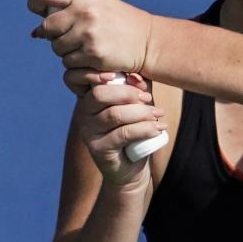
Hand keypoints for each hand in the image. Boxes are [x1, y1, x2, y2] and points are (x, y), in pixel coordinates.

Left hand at [28, 0, 152, 75]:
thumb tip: (36, 29)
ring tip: (85, 45)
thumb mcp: (97, 2)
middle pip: (46, 26)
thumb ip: (69, 7)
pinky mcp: (92, 54)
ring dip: (66, 50)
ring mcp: (88, 34)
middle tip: (69, 34)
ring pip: (56, 47)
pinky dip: (77, 62)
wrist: (148, 41)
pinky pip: (68, 62)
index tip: (37, 10)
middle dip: (53, 33)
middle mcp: (84, 11)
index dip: (35, 3)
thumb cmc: (119, 21)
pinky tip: (92, 56)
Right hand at [74, 72, 165, 187]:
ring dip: (141, 112)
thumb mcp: (137, 105)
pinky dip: (144, 128)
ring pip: (115, 114)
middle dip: (128, 93)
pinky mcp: (98, 149)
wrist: (131, 167)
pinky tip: (158, 128)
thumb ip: (137, 88)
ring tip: (158, 115)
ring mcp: (89, 133)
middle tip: (149, 99)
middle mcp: (84, 114)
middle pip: (100, 95)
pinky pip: (123, 133)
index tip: (136, 80)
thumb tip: (136, 77)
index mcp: (91, 99)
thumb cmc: (134, 131)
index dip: (109, 74)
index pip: (94, 81)